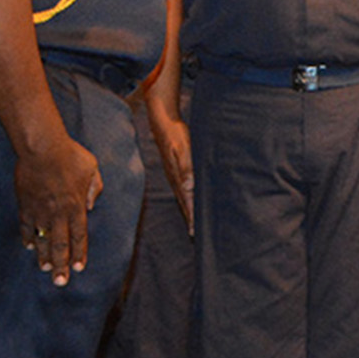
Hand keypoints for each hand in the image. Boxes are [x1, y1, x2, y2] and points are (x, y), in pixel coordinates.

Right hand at [16, 133, 102, 283]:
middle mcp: (58, 213)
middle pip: (60, 244)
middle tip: (60, 282)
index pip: (79, 235)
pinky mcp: (25, 205)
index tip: (79, 268)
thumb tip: (92, 206)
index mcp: (76, 206)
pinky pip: (26, 226)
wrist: (42, 147)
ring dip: (43, 256)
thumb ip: (95, 187)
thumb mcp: (91, 168)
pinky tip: (29, 246)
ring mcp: (40, 211)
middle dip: (61, 265)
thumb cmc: (70, 155)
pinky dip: (28, 237)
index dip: (79, 253)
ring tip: (45, 270)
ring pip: (42, 239)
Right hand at [149, 108, 194, 231]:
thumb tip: (189, 186)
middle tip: (195, 235)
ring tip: (193, 223)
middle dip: (190, 218)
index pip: (187, 201)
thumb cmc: (176, 135)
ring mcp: (174, 175)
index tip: (195, 232)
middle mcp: (175, 179)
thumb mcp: (182, 149)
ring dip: (189, 210)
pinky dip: (187, 198)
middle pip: (184, 203)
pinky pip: (182, 189)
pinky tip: (191, 200)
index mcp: (178, 177)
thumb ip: (186, 167)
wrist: (163, 123)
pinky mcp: (175, 170)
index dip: (192, 216)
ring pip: (183, 197)